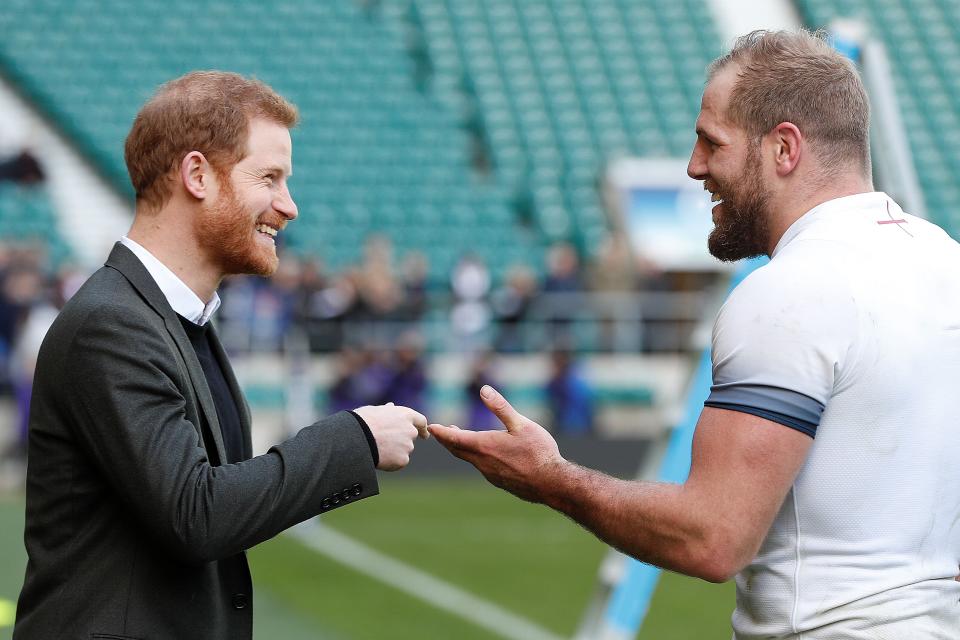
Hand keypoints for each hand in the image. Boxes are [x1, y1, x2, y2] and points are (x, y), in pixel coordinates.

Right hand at [354, 403, 428, 470]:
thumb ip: (386, 411)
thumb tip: (390, 407)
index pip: (421, 421)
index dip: (422, 428)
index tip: (424, 435)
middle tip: (388, 444)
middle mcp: (410, 430)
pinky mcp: (403, 460)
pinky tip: (379, 457)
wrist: (357, 438)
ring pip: (404, 451)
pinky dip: (391, 462)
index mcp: (405, 415)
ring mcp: (408, 446)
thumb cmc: (361, 422)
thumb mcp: (374, 411)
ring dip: (395, 451)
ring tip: (377, 449)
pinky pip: (399, 462)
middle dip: (403, 441)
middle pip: (411, 438)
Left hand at [428, 385, 565, 502]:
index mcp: (484, 446)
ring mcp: (490, 474)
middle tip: (439, 432)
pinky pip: (482, 468)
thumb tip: (484, 390)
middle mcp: (482, 462)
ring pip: (470, 460)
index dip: (442, 432)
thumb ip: (500, 407)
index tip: (432, 427)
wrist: (551, 484)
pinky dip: (475, 458)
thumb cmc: (538, 452)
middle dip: (447, 440)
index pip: (455, 438)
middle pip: (458, 450)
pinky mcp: (500, 482)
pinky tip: (485, 456)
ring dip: (461, 449)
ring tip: (460, 440)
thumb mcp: (521, 424)